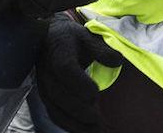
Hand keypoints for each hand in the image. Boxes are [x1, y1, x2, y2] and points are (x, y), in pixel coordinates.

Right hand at [35, 13, 123, 132]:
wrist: (49, 40)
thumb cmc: (72, 39)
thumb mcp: (88, 38)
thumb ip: (102, 50)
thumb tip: (119, 61)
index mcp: (59, 52)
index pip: (65, 69)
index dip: (79, 83)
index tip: (96, 92)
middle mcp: (47, 71)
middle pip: (59, 94)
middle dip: (78, 109)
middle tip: (97, 118)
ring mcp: (44, 86)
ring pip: (55, 108)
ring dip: (74, 122)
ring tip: (95, 130)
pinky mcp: (46, 98)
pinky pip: (54, 115)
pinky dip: (69, 125)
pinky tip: (86, 130)